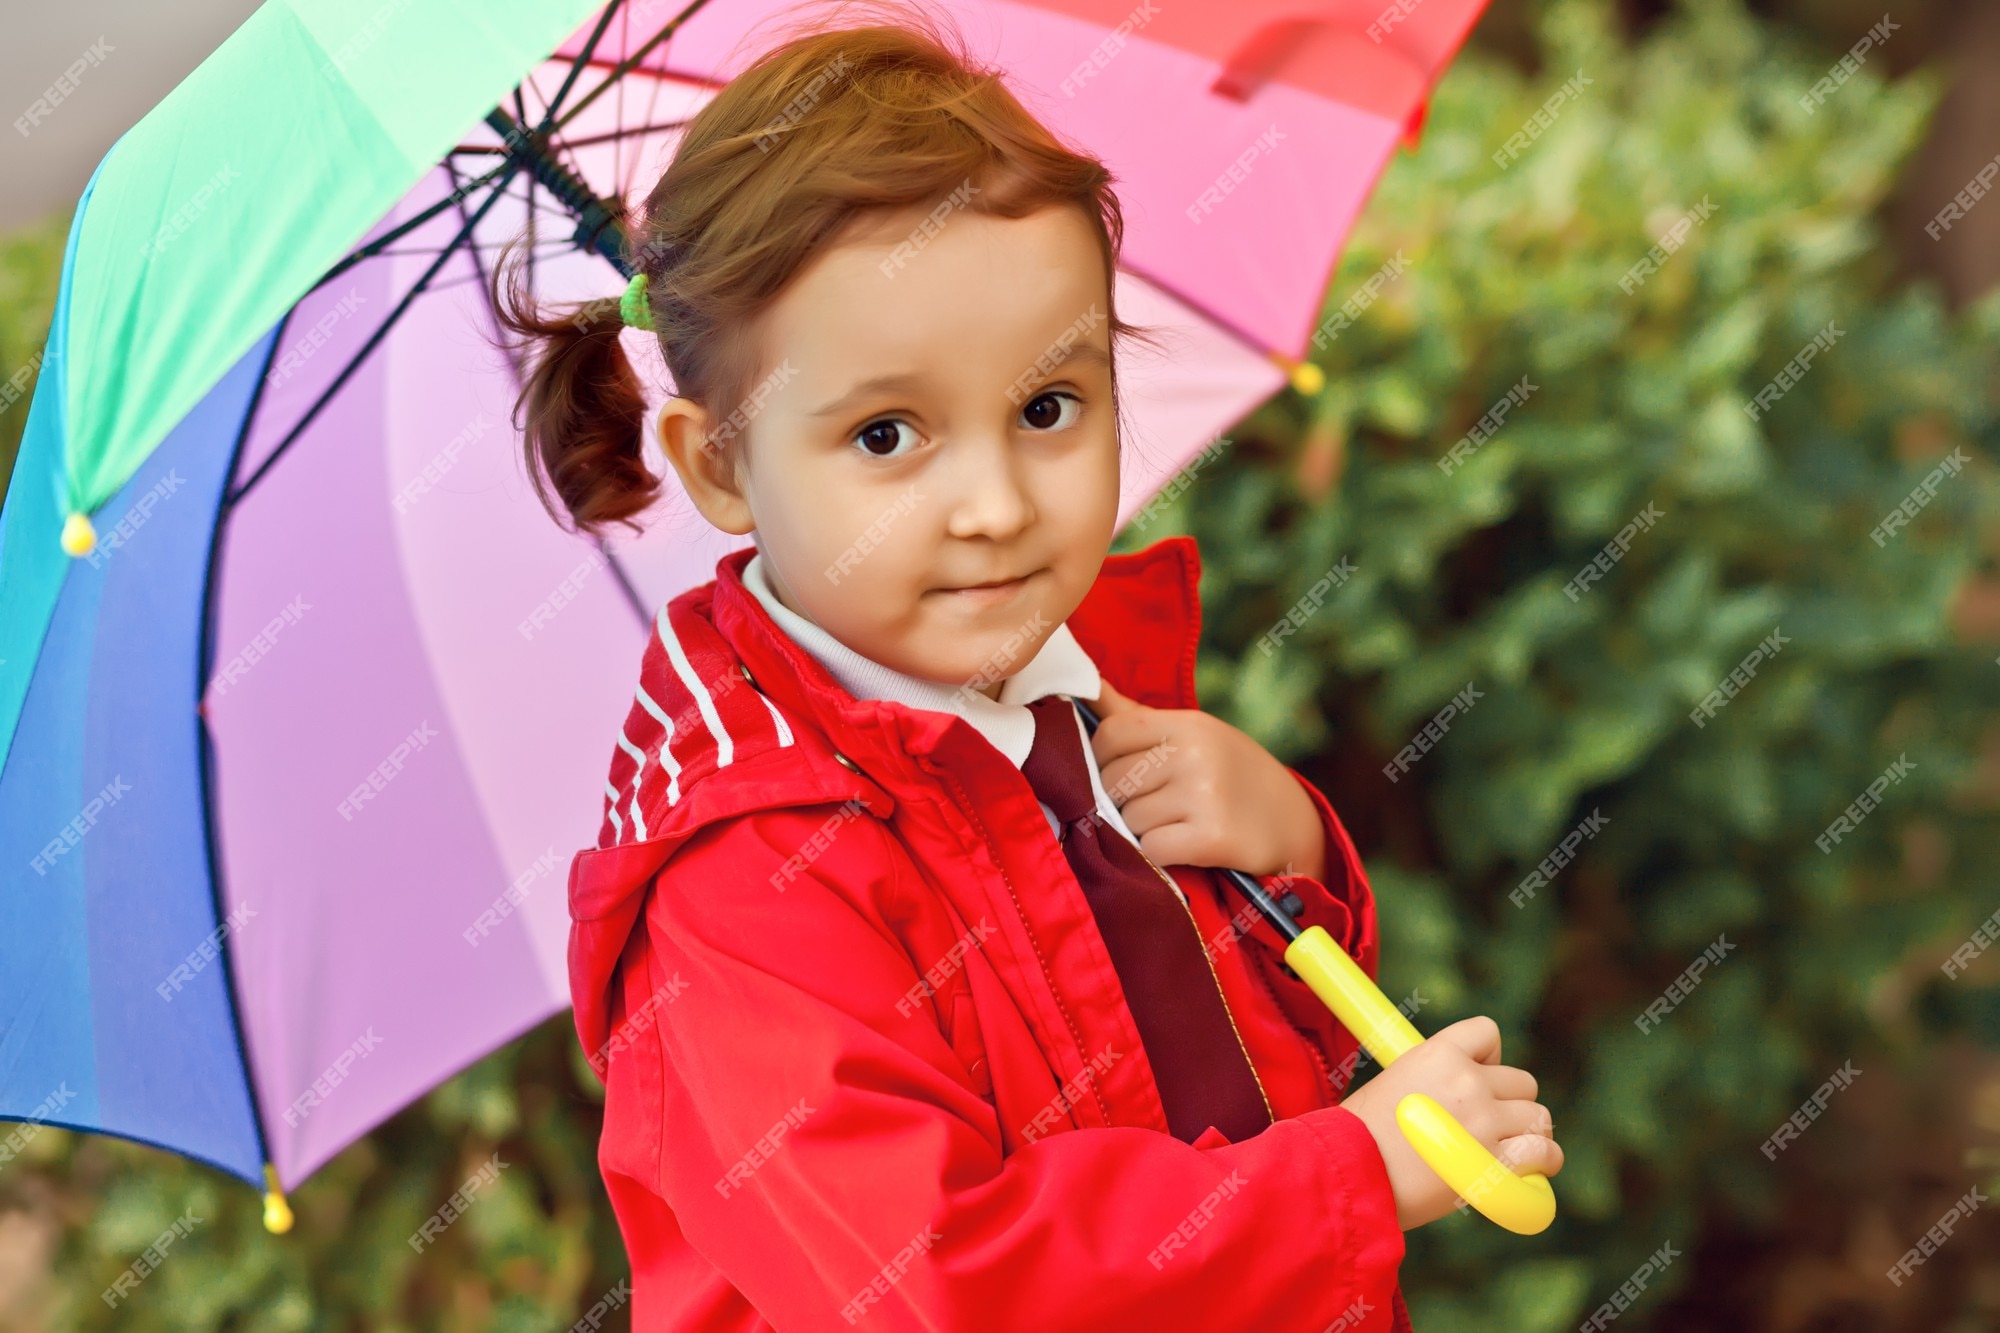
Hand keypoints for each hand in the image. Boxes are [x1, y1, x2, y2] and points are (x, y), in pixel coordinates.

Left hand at [1085, 679, 1325, 880]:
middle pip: (1112, 780)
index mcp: (1188, 724)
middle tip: (1157, 805)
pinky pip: (1150, 848)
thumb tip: (1086, 685)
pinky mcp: (1211, 836)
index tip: (1122, 772)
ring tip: (1176, 823)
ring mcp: (1203, 794)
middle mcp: (1194, 753)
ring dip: (1143, 829)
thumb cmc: (1231, 775)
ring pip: (1128, 818)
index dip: (1102, 758)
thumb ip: (1136, 717)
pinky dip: (1159, 853)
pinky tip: (1184, 845)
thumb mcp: (1195, 734)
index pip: (1110, 732)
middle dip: (1123, 799)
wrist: (1293, 824)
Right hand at [1337, 1016, 1561, 1229]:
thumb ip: (1433, 1082)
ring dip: (1529, 1134)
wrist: (1348, 1172)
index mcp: (1438, 1053)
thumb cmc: (1358, 1135)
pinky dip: (1543, 1162)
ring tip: (1512, 1151)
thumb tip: (1455, 1101)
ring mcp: (1485, 1122)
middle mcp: (1468, 1081)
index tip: (1477, 1081)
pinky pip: (1543, 1153)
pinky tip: (1532, 1170)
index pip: (1488, 1032)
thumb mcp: (1391, 1085)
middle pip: (1522, 1081)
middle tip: (1486, 1128)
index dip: (1488, 1058)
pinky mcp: (1494, 1163)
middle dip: (1509, 1103)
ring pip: (1538, 1116)